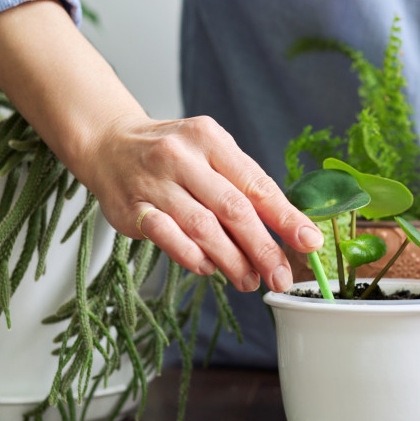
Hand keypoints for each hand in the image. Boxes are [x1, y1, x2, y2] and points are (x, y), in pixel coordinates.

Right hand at [0, 0, 321, 292]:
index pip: (257, 184)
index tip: (309, 242)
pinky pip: (166, 237)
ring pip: (202, 227)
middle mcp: (182, 157)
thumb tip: (288, 232)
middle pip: (233, 209)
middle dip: (263, 248)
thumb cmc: (174, 154)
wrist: (109, 142)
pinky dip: (191, 256)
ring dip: (231, 260)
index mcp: (211, 140)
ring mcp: (154, 182)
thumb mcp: (212, 154)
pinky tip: (207, 268)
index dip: (286, 217)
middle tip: (280, 277)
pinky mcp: (130, 207)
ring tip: (249, 280)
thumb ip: (244, 186)